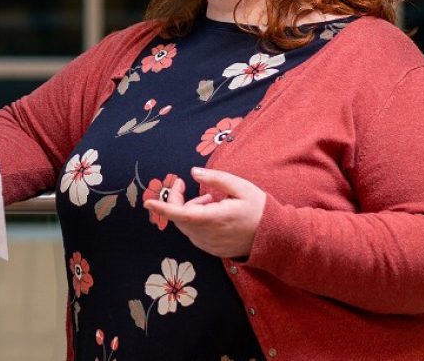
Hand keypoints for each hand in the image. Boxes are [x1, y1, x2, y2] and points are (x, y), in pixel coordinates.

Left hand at [143, 167, 265, 258]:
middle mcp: (209, 235)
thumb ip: (216, 179)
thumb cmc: (259, 208)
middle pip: (179, 218)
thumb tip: (193, 172)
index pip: (182, 215)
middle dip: (177, 200)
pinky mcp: (212, 251)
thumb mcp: (241, 187)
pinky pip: (194, 234)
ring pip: (186, 226)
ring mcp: (210, 245)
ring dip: (189, 210)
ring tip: (209, 200)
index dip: (163, 208)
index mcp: (216, 218)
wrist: (276, 238)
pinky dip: (196, 221)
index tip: (147, 203)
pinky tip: (211, 213)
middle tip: (184, 184)